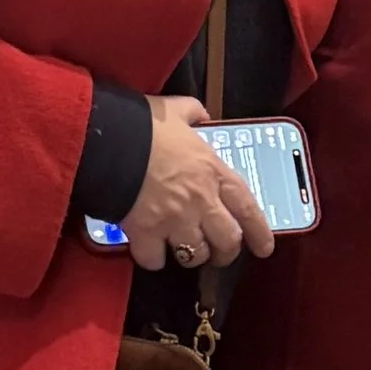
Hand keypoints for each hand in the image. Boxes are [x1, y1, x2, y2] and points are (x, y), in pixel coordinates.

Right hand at [118, 97, 273, 274]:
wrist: (106, 138)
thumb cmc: (142, 124)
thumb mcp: (176, 110)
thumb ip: (194, 113)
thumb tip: (200, 115)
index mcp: (213, 171)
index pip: (248, 208)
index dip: (259, 232)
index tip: (264, 248)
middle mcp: (200, 200)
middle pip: (226, 241)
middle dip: (224, 253)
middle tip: (216, 254)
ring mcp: (174, 219)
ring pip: (195, 255)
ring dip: (190, 255)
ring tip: (180, 248)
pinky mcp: (145, 232)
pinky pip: (155, 260)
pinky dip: (152, 258)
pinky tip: (148, 250)